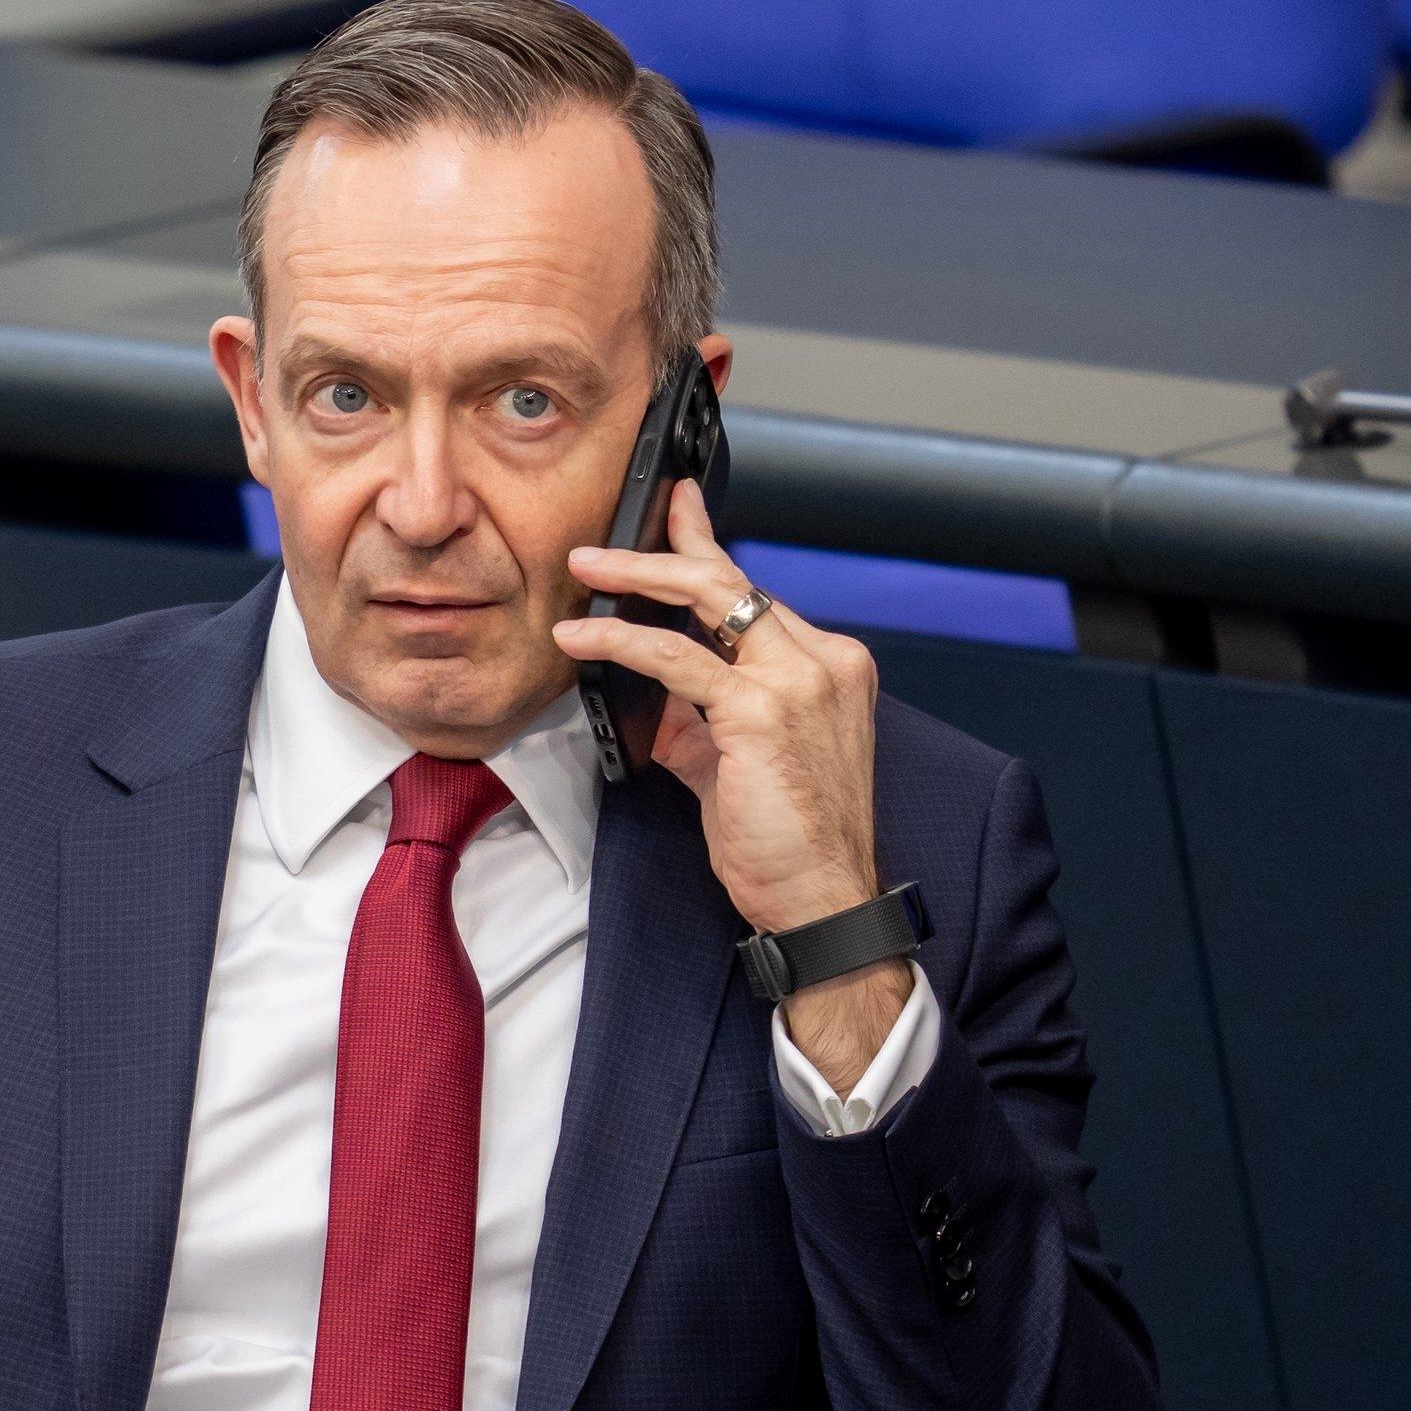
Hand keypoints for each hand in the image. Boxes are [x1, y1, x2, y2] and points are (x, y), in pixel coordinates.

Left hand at [553, 482, 911, 1090]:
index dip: (708, 548)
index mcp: (829, 667)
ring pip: (706, 600)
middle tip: (602, 544)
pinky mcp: (761, 711)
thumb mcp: (736, 765)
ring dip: (632, 581)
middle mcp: (823, 662)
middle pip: (732, 580)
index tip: (676, 509)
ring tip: (581, 575)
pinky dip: (621, 642)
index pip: (757, 593)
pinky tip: (584, 641)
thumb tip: (649, 693)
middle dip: (663, 549)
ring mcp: (798, 681)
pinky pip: (676, 658)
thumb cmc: (790, 844)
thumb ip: (699, 720)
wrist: (822, 902)